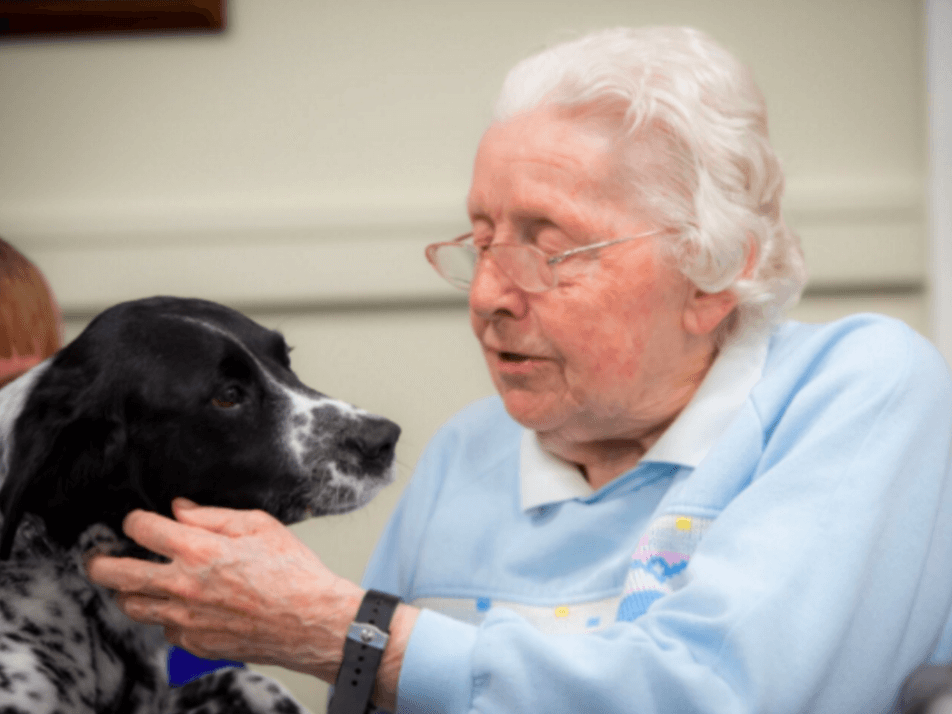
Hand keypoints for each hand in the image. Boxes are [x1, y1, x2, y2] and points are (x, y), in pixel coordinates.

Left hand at [85, 498, 361, 681]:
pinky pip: (164, 629)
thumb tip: (180, 509)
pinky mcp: (195, 643)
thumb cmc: (293, 572)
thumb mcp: (259, 525)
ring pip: (132, 606)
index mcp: (198, 550)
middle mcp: (183, 586)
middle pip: (117, 574)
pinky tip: (182, 605)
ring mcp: (185, 619)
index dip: (134, 519)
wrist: (312, 621)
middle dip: (100, 561)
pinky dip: (165, 616)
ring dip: (129, 591)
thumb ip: (213, 515)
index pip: (141, 528)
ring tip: (138, 581)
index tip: (138, 520)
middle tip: (100, 556)